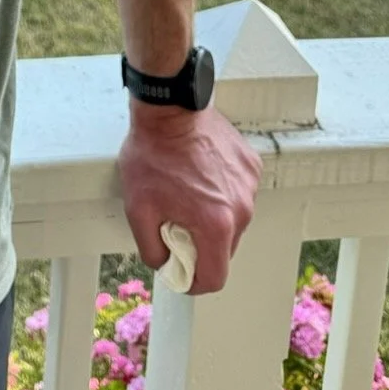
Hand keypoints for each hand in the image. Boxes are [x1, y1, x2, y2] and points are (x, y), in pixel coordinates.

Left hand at [116, 103, 261, 295]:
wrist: (170, 107)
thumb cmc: (153, 152)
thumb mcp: (138, 209)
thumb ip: (152, 249)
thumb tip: (165, 264)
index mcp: (216, 225)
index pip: (215, 277)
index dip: (195, 282)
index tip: (182, 272)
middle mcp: (241, 208)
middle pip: (224, 249)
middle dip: (201, 244)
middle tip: (177, 223)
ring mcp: (249, 185)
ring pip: (233, 220)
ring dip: (213, 216)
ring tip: (187, 192)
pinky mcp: (250, 165)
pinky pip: (238, 192)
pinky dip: (221, 191)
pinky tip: (200, 172)